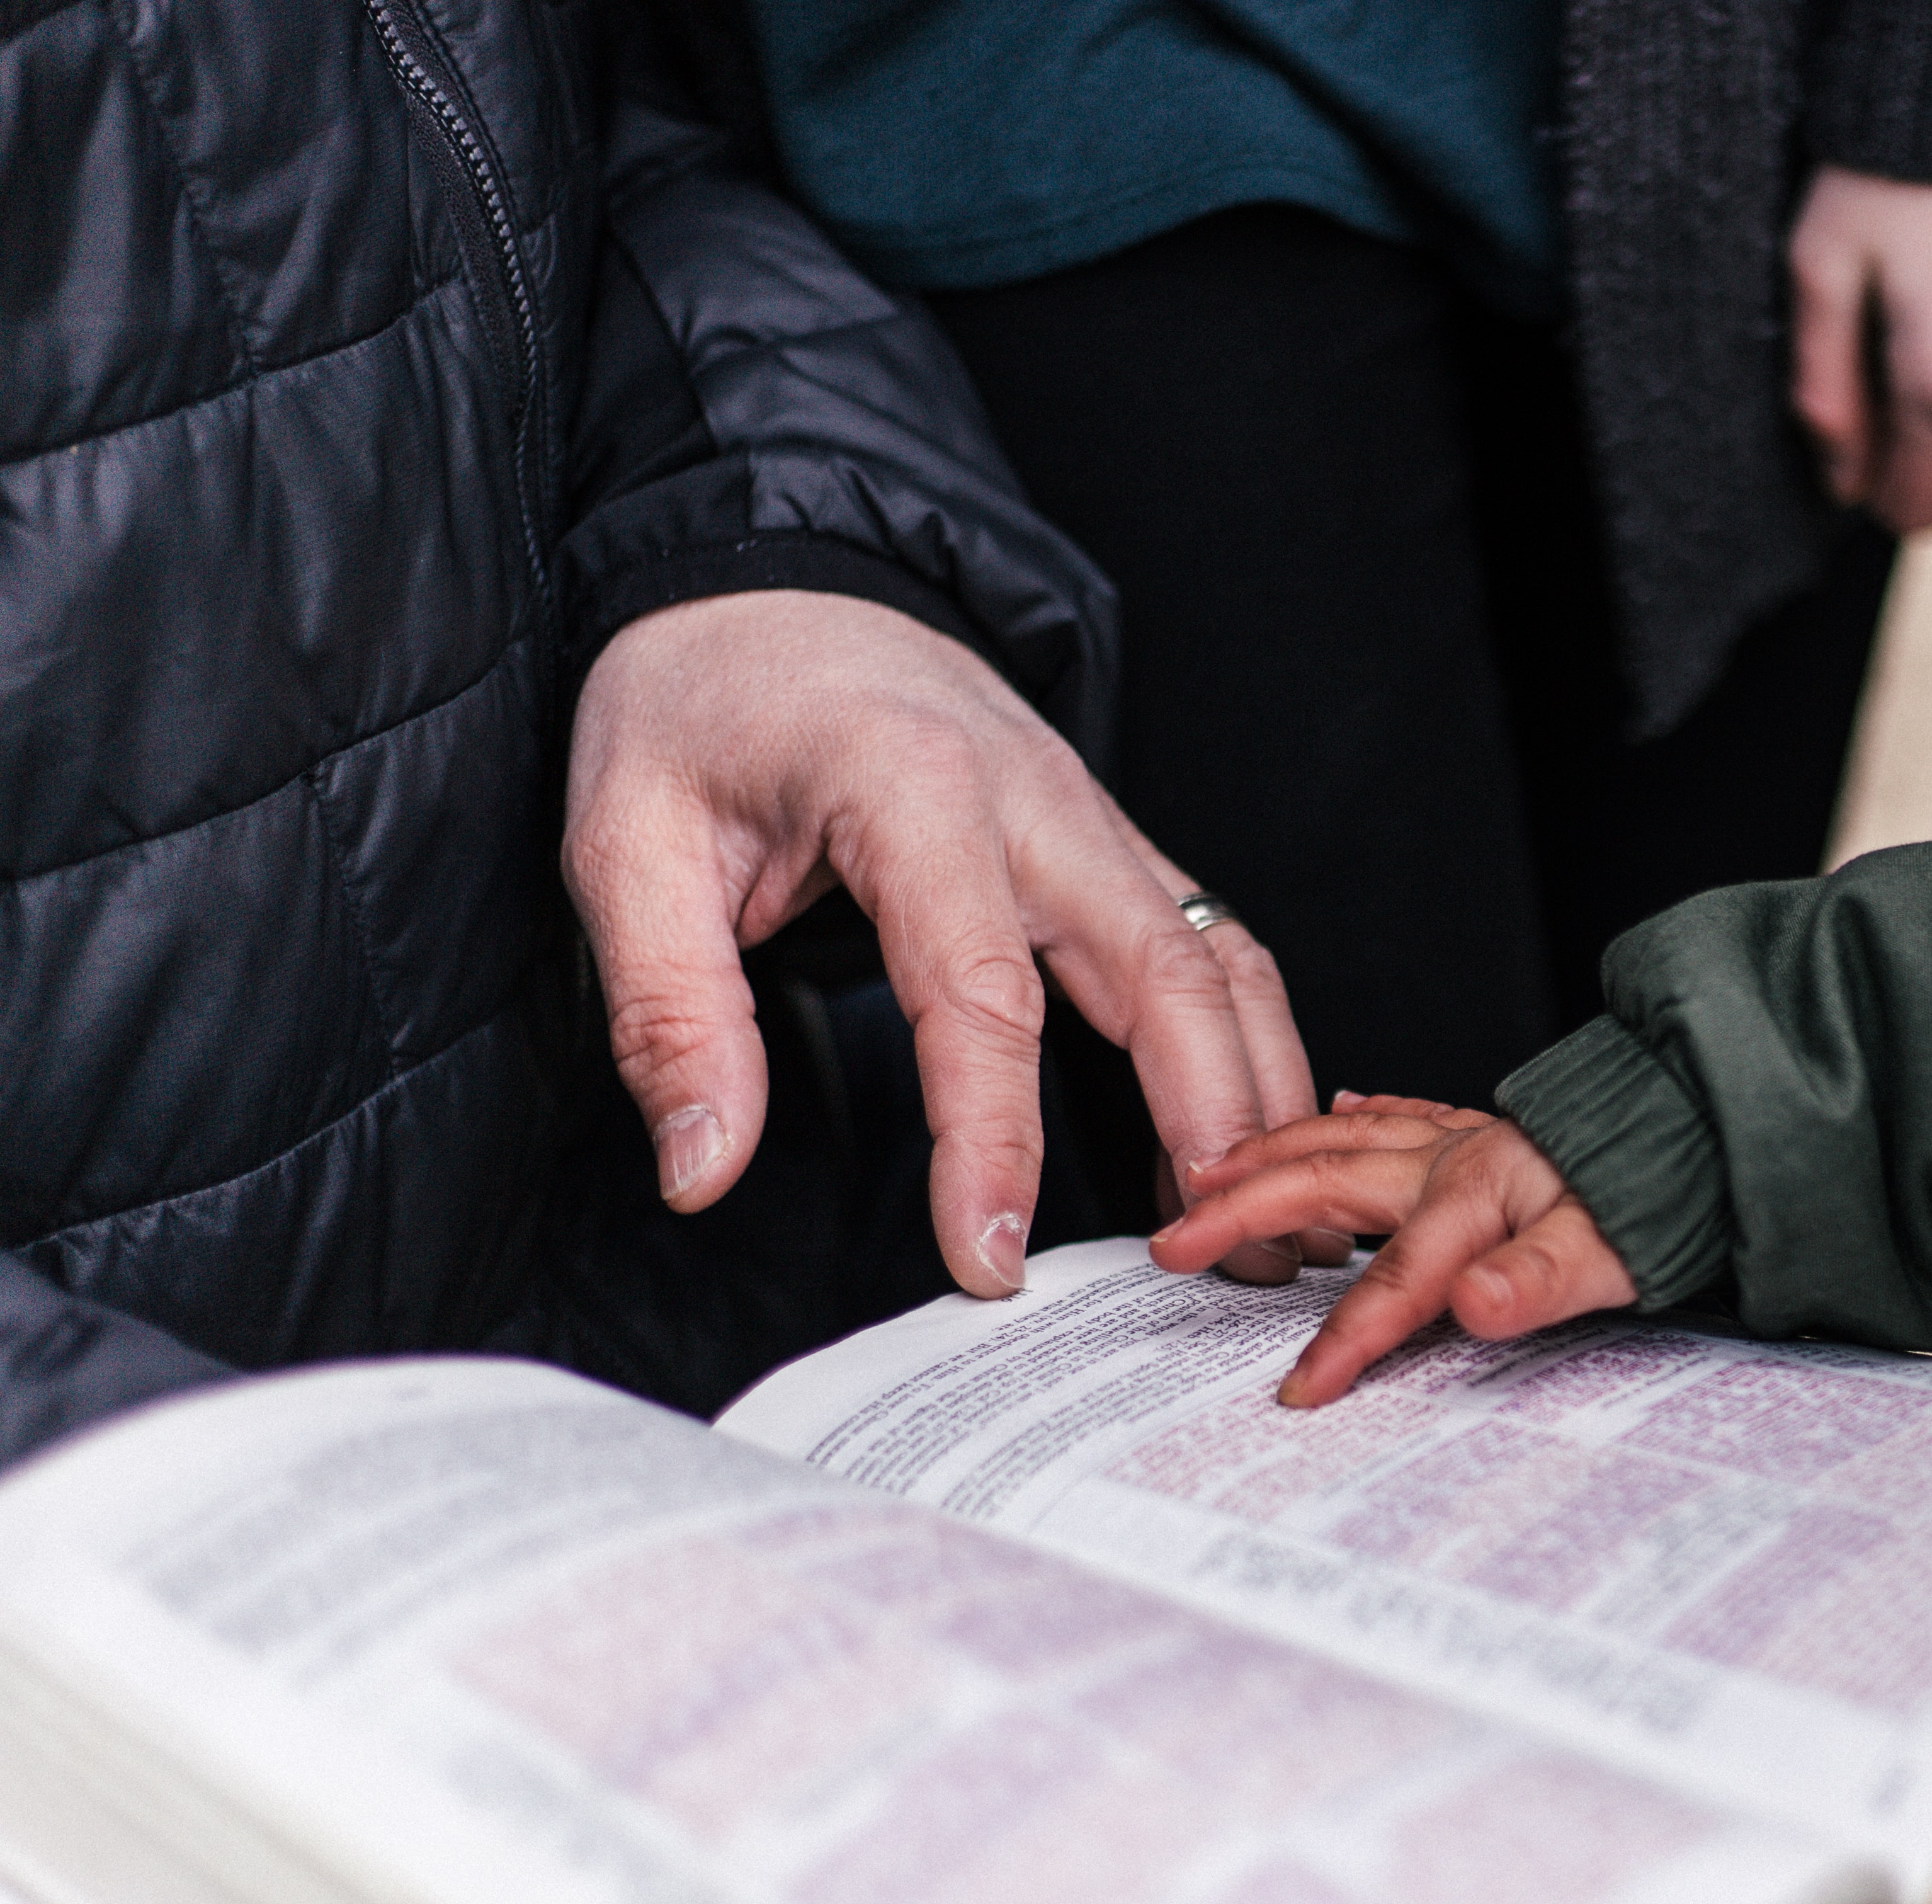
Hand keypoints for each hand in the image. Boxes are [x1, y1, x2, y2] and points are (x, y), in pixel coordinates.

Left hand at [565, 588, 1341, 1297]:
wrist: (772, 578)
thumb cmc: (700, 702)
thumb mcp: (625, 843)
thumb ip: (669, 1012)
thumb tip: (702, 1170)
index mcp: (914, 789)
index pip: (981, 995)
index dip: (993, 1141)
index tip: (988, 1261)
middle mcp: (1039, 800)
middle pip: (1169, 977)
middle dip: (1211, 1128)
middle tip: (1226, 1265)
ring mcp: (1095, 818)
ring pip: (1223, 963)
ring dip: (1263, 1095)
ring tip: (1274, 1225)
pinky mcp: (1114, 844)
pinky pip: (1214, 950)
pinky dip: (1250, 1050)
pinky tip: (1245, 1141)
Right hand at [1149, 1098, 1636, 1406]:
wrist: (1718, 1126)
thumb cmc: (1670, 1193)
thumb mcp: (1618, 1253)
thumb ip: (1541, 1281)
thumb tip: (1475, 1306)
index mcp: (1478, 1195)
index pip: (1394, 1283)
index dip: (1345, 1340)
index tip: (1300, 1392)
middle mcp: (1459, 1157)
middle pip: (1329, 1184)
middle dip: (1246, 1213)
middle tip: (1175, 1241)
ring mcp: (1469, 1138)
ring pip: (1347, 1137)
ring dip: (1274, 1154)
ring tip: (1211, 1169)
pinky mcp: (1490, 1131)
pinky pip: (1404, 1113)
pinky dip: (1359, 1113)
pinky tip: (1341, 1108)